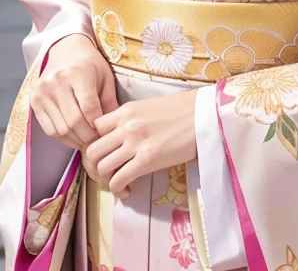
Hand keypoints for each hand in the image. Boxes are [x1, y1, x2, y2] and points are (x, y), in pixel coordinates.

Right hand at [30, 33, 118, 150]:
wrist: (66, 49)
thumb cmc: (90, 64)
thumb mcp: (105, 77)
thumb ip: (110, 102)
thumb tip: (115, 129)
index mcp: (78, 73)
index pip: (89, 108)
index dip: (98, 126)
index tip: (105, 133)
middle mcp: (58, 81)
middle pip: (74, 122)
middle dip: (88, 137)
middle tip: (97, 141)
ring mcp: (44, 92)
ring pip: (61, 129)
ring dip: (76, 140)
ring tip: (86, 138)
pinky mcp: (35, 100)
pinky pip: (49, 129)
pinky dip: (63, 137)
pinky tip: (73, 134)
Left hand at [83, 89, 197, 199]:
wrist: (204, 115)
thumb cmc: (181, 110)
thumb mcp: (148, 108)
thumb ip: (130, 121)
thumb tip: (119, 139)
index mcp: (125, 110)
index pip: (94, 128)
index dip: (96, 143)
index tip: (105, 154)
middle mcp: (126, 125)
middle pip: (93, 150)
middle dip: (96, 167)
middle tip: (106, 174)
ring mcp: (135, 143)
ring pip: (102, 167)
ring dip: (106, 180)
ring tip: (118, 183)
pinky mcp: (147, 160)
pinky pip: (119, 179)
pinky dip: (119, 189)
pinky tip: (127, 190)